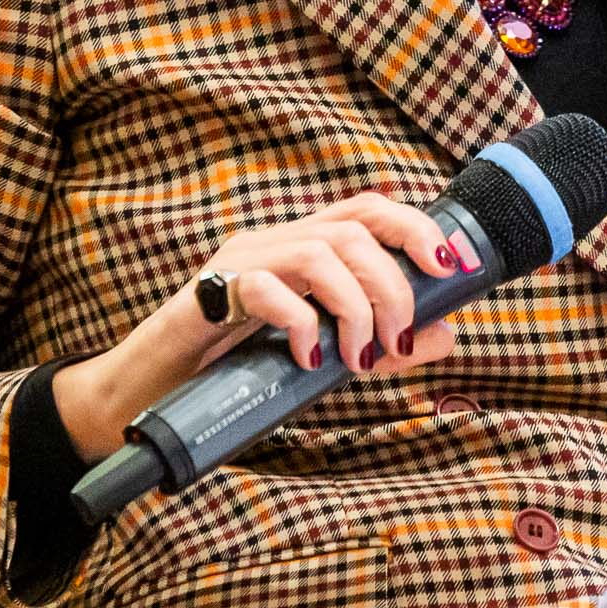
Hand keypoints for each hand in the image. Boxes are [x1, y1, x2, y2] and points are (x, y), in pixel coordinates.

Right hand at [54, 190, 461, 460]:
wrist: (150, 397)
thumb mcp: (321, 357)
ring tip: (358, 356)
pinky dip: (299, 323)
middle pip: (353, 227)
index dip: (418, 229)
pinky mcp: (208, 294)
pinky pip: (264, 289)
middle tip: (396, 340)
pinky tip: (307, 359)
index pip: (368, 210)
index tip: (456, 268)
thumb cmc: (236, 372)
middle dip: (393, 283)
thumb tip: (444, 333)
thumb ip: (378, 345)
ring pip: (319, 252)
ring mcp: (239, 262)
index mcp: (301, 247)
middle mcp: (274, 242)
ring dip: (356, 306)